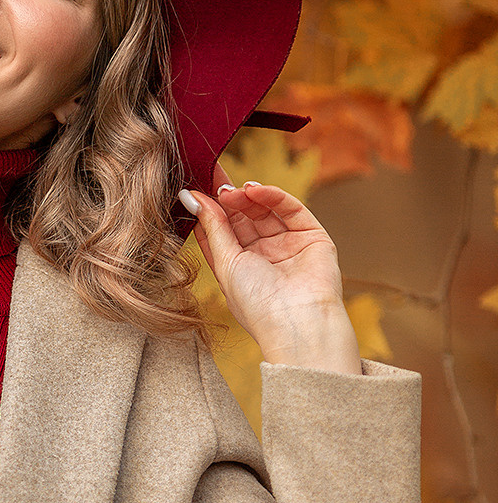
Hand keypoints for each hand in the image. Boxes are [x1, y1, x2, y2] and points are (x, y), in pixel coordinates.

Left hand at [182, 176, 361, 373]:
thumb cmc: (257, 304)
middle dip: (226, 198)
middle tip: (212, 178)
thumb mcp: (226, 263)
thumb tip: (190, 196)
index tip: (192, 186)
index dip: (208, 209)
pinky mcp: (312, 236)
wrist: (298, 324)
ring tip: (231, 191)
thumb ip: (212, 227)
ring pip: (265, 210)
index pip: (220, 231)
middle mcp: (263, 255)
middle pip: (242, 217)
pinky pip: (290, 209)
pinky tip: (253, 189)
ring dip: (246, 196)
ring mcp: (288, 244)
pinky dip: (272, 196)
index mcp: (239, 267)